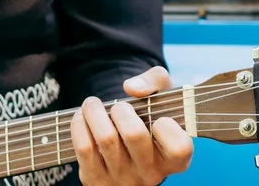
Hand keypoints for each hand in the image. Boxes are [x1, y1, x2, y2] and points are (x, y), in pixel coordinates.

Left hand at [70, 67, 192, 185]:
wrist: (121, 152)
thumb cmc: (147, 121)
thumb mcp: (161, 99)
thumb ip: (155, 81)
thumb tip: (132, 88)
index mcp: (172, 159)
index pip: (179, 148)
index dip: (167, 128)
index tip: (159, 119)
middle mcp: (149, 174)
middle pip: (134, 134)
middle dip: (121, 110)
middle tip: (118, 107)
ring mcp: (122, 179)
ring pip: (105, 137)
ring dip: (94, 111)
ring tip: (93, 105)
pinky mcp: (96, 180)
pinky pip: (84, 147)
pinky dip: (80, 124)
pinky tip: (83, 117)